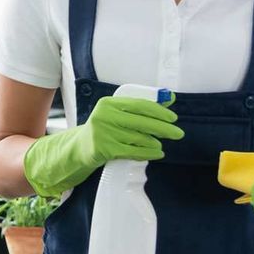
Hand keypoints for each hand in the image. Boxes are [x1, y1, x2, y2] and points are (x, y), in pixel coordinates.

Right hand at [22, 95, 182, 198]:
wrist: (75, 151)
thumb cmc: (101, 132)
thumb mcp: (114, 116)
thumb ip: (137, 110)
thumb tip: (168, 100)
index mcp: (108, 104)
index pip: (140, 104)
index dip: (159, 111)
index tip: (173, 118)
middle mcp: (104, 116)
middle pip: (142, 122)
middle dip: (164, 128)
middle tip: (178, 133)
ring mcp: (103, 133)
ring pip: (139, 138)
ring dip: (155, 143)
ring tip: (162, 145)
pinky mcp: (103, 149)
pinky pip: (133, 151)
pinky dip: (148, 153)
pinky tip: (156, 153)